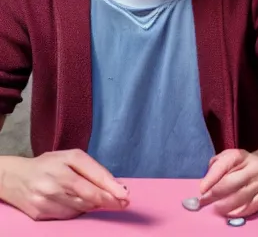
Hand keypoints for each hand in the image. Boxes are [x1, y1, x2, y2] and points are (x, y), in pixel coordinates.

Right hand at [0, 149, 128, 220]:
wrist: (15, 178)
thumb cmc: (50, 165)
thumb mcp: (72, 157)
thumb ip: (93, 169)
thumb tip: (115, 185)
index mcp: (66, 161)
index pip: (93, 177)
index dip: (111, 188)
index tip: (126, 195)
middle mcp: (55, 179)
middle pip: (88, 195)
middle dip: (108, 200)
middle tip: (123, 203)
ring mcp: (46, 198)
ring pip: (79, 208)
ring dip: (94, 206)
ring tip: (102, 201)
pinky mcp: (40, 213)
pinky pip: (67, 216)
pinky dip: (78, 211)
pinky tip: (80, 205)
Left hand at [199, 147, 257, 217]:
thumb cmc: (245, 162)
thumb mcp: (230, 156)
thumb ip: (216, 165)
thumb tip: (206, 182)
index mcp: (241, 156)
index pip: (224, 165)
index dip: (211, 179)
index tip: (201, 189)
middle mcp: (253, 167)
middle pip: (231, 183)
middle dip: (215, 194)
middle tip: (204, 201)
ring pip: (240, 197)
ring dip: (225, 205)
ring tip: (216, 208)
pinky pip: (251, 207)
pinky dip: (238, 212)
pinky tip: (230, 212)